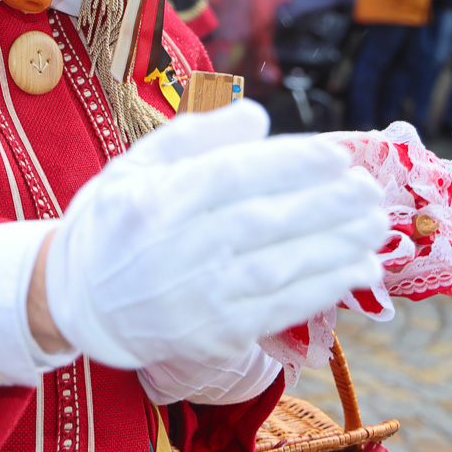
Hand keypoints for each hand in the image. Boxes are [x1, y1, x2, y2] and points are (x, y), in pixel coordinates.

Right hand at [38, 101, 387, 369]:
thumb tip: (259, 116)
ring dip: (336, 245)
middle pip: (263, 221)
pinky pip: (280, 309)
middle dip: (326, 203)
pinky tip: (356, 267)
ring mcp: (195, 298)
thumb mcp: (133, 165)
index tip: (335, 153)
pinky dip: (324, 288)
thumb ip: (193, 137)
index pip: (232, 175)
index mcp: (153, 199)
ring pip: (279, 267)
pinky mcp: (214, 335)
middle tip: (370, 188)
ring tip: (374, 224)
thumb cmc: (112, 222)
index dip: (289, 164)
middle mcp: (174, 248)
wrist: (77, 300)